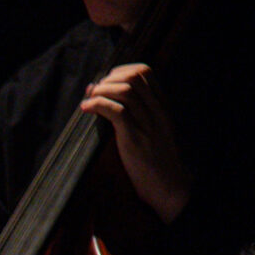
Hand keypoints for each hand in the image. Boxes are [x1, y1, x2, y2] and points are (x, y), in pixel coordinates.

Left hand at [81, 63, 189, 222]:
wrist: (168, 184)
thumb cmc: (154, 161)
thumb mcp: (151, 131)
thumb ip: (136, 114)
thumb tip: (108, 97)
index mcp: (161, 106)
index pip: (146, 72)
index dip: (121, 70)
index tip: (106, 81)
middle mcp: (156, 110)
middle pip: (134, 76)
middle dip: (109, 78)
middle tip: (95, 92)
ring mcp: (147, 122)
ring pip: (125, 90)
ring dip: (101, 90)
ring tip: (89, 100)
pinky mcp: (135, 137)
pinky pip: (116, 111)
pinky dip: (97, 105)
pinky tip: (86, 109)